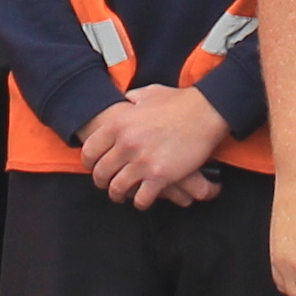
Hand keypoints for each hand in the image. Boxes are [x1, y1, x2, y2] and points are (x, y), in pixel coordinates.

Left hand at [80, 87, 229, 209]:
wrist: (206, 111)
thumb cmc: (180, 102)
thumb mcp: (148, 93)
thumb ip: (132, 98)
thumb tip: (126, 99)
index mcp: (119, 124)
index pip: (90, 151)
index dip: (89, 163)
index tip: (93, 167)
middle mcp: (126, 144)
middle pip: (101, 173)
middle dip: (102, 182)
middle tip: (107, 184)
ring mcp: (142, 161)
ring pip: (117, 188)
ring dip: (118, 195)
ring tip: (121, 196)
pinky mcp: (160, 176)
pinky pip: (141, 198)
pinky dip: (140, 202)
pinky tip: (143, 199)